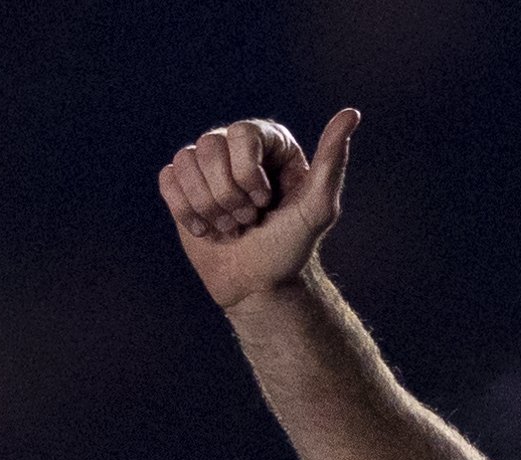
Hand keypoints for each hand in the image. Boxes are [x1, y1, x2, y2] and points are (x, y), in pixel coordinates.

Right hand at [158, 109, 360, 310]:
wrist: (259, 286)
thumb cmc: (290, 248)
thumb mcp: (318, 208)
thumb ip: (332, 160)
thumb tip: (351, 113)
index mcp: (269, 142)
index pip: (241, 134)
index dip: (248, 175)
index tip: (265, 203)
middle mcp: (235, 145)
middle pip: (209, 146)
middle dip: (228, 196)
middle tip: (248, 220)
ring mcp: (206, 165)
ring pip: (185, 163)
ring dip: (209, 207)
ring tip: (230, 227)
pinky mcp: (182, 186)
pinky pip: (168, 180)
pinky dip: (186, 211)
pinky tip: (206, 230)